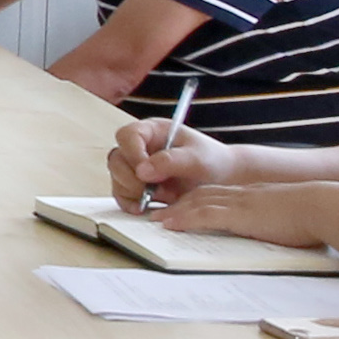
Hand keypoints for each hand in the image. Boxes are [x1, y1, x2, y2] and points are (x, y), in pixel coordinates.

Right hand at [108, 121, 226, 213]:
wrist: (221, 180)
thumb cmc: (211, 162)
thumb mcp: (196, 158)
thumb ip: (170, 161)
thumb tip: (142, 170)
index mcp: (152, 131)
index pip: (127, 136)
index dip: (132, 154)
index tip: (146, 172)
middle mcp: (139, 148)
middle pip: (117, 160)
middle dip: (133, 179)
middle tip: (155, 190)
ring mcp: (135, 168)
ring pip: (117, 180)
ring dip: (135, 193)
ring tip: (163, 197)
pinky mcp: (136, 187)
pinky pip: (122, 196)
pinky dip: (131, 204)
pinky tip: (148, 207)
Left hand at [162, 177, 318, 245]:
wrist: (324, 206)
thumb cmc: (316, 214)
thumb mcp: (290, 215)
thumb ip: (278, 221)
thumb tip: (280, 233)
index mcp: (255, 195)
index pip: (220, 195)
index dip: (199, 200)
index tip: (184, 206)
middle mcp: (243, 196)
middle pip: (203, 195)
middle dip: (180, 203)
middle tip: (161, 212)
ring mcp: (240, 204)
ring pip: (198, 203)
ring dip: (175, 211)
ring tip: (157, 220)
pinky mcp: (240, 215)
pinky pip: (204, 215)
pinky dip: (184, 219)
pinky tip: (170, 224)